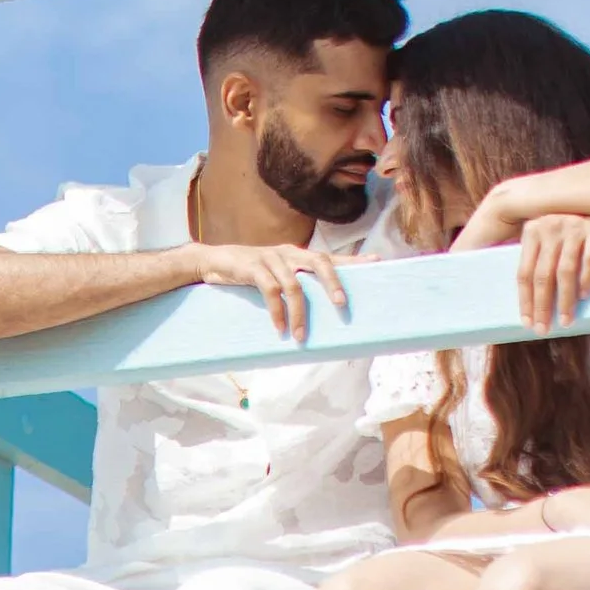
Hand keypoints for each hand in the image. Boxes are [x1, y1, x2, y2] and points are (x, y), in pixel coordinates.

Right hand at [186, 242, 345, 341]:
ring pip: (294, 285)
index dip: (353, 259)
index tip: (376, 261)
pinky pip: (271, 291)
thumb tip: (317, 305)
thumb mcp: (276, 273)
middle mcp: (288, 253)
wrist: (212, 261)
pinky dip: (277, 311)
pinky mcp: (253, 267)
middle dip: (333, 283)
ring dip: (300, 314)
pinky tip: (279, 328)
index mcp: (297, 255)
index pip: (330, 256)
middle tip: (341, 306)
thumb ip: (295, 281)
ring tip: (301, 336)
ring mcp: (271, 258)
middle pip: (319, 262)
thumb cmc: (249, 270)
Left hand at [512, 211, 589, 330]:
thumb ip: (538, 255)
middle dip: (542, 306)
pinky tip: (586, 296)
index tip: (527, 322)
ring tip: (567, 320)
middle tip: (544, 329)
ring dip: (565, 300)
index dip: (525, 300)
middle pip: (542, 276)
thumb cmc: (572, 225)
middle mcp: (550, 227)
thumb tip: (529, 295)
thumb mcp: (549, 232)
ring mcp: (574, 226)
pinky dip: (588, 279)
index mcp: (532, 230)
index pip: (524, 272)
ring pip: (565, 271)